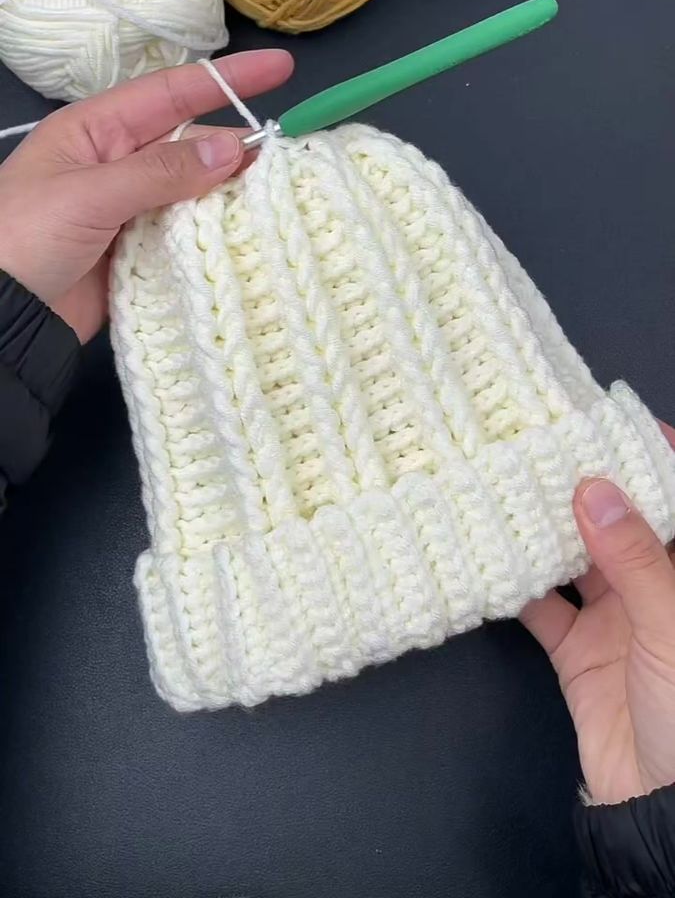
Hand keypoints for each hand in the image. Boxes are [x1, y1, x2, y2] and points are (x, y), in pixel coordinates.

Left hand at [0, 51, 292, 342]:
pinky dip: (215, 231)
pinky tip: (249, 233)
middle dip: (235, 145)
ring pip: (195, 189)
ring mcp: (129, 208)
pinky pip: (187, 232)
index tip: (280, 69)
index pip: (171, 92)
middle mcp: (116, 162)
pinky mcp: (138, 251)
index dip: (227, 79)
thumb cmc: (24, 238)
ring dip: (230, 192)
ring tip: (281, 195)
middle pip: (190, 141)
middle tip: (289, 158)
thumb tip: (232, 148)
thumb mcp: (89, 195)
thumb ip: (161, 171)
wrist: (0, 317)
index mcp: (95, 130)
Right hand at [521, 422, 674, 804]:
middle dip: (583, 486)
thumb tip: (595, 488)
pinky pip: (541, 606)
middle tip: (537, 443)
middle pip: (618, 522)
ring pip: (575, 556)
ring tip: (502, 484)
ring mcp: (616, 618)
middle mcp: (656, 588)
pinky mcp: (577, 652)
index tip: (605, 421)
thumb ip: (635, 560)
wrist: (665, 813)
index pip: (672, 501)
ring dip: (543, 528)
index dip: (648, 459)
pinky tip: (485, 555)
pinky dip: (514, 584)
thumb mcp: (672, 629)